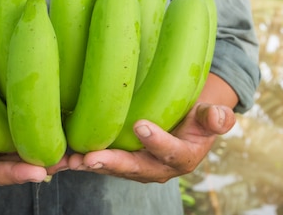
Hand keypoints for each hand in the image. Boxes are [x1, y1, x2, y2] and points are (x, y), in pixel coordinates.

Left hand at [67, 102, 235, 182]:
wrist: (184, 123)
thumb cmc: (196, 115)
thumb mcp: (209, 115)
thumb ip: (215, 118)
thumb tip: (221, 116)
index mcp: (181, 157)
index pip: (169, 152)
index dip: (156, 140)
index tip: (140, 125)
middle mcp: (157, 168)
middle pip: (134, 167)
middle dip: (112, 163)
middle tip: (91, 158)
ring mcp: (136, 166)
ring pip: (113, 167)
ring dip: (90, 164)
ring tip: (70, 160)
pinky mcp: (119, 160)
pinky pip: (100, 162)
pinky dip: (80, 161)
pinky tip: (61, 159)